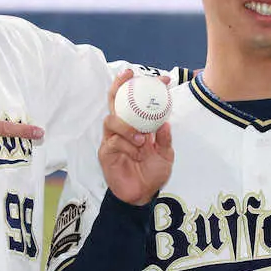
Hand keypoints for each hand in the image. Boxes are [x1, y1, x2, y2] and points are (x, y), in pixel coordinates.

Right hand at [99, 70, 173, 205]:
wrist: (143, 195)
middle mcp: (123, 129)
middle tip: (129, 76)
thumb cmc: (152, 172)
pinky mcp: (106, 152)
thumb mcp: (165, 154)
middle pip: (114, 102)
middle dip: (119, 86)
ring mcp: (112, 139)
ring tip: (142, 138)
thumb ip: (164, 139)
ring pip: (111, 120)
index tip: (163, 80)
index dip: (147, 89)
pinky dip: (127, 146)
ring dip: (127, 127)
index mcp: (137, 125)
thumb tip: (164, 123)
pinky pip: (113, 142)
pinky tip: (136, 153)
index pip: (138, 102)